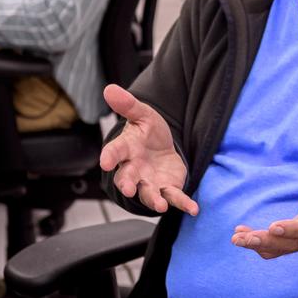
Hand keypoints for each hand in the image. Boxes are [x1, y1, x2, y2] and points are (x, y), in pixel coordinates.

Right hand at [99, 84, 197, 214]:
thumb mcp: (141, 114)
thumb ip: (127, 105)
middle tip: (128, 189)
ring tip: (161, 206)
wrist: (162, 148)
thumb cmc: (147, 132)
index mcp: (126, 149)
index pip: (114, 152)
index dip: (109, 157)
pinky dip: (183, 204)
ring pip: (149, 194)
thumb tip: (109, 88)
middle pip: (128, 179)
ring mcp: (150, 182)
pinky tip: (193, 209)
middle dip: (127, 185)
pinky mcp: (168, 188)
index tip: (105, 162)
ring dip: (154, 200)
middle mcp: (135, 169)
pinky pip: (175, 197)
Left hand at [232, 156, 297, 258]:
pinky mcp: (291, 245)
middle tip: (246, 238)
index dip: (292, 229)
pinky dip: (257, 245)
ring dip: (256, 245)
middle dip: (266, 241)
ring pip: (278, 249)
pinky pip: (273, 250)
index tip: (273, 226)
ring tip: (237, 239)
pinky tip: (241, 235)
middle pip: (288, 243)